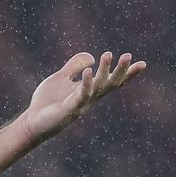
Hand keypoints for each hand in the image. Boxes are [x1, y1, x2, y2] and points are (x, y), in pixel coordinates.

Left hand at [21, 51, 145, 141]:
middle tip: (128, 55)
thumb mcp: (62, 78)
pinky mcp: (69, 109)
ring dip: (104, 72)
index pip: (112, 81)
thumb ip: (75, 66)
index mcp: (89, 91)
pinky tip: (88, 70)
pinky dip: (85, 83)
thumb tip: (91, 58)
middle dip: (120, 71)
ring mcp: (81, 104)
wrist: (32, 122)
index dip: (127, 74)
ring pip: (98, 87)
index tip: (143, 64)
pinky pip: (80, 95)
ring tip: (108, 54)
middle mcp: (89, 98)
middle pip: (110, 84)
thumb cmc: (47, 102)